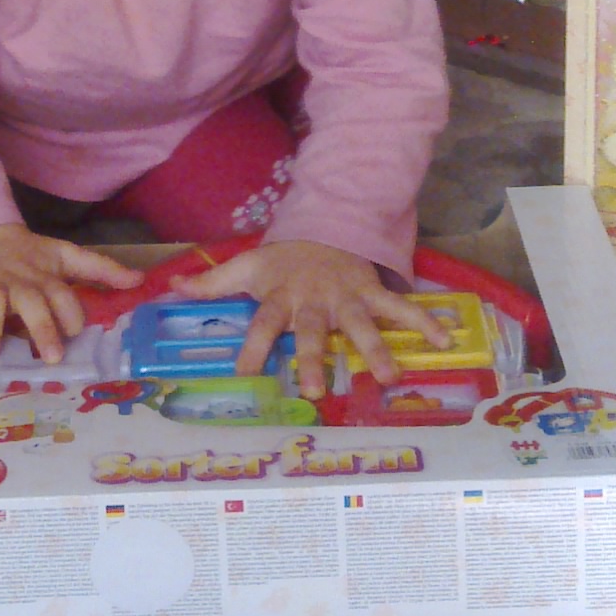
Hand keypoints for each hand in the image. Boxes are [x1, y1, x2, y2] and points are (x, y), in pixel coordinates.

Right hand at [0, 223, 141, 364]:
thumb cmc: (26, 256)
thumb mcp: (63, 257)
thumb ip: (100, 269)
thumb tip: (139, 279)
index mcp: (44, 276)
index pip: (63, 294)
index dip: (71, 313)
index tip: (75, 334)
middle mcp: (17, 282)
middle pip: (32, 302)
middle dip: (42, 328)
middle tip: (51, 357)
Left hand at [176, 240, 449, 399]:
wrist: (325, 226)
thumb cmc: (283, 258)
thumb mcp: (246, 266)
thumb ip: (212, 282)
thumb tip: (172, 288)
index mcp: (281, 295)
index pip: (262, 323)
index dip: (252, 347)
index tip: (244, 374)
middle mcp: (314, 298)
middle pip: (314, 329)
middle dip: (316, 357)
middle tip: (316, 390)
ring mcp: (347, 295)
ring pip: (362, 323)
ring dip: (378, 348)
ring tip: (390, 376)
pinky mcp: (372, 292)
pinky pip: (400, 307)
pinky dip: (423, 321)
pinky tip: (444, 340)